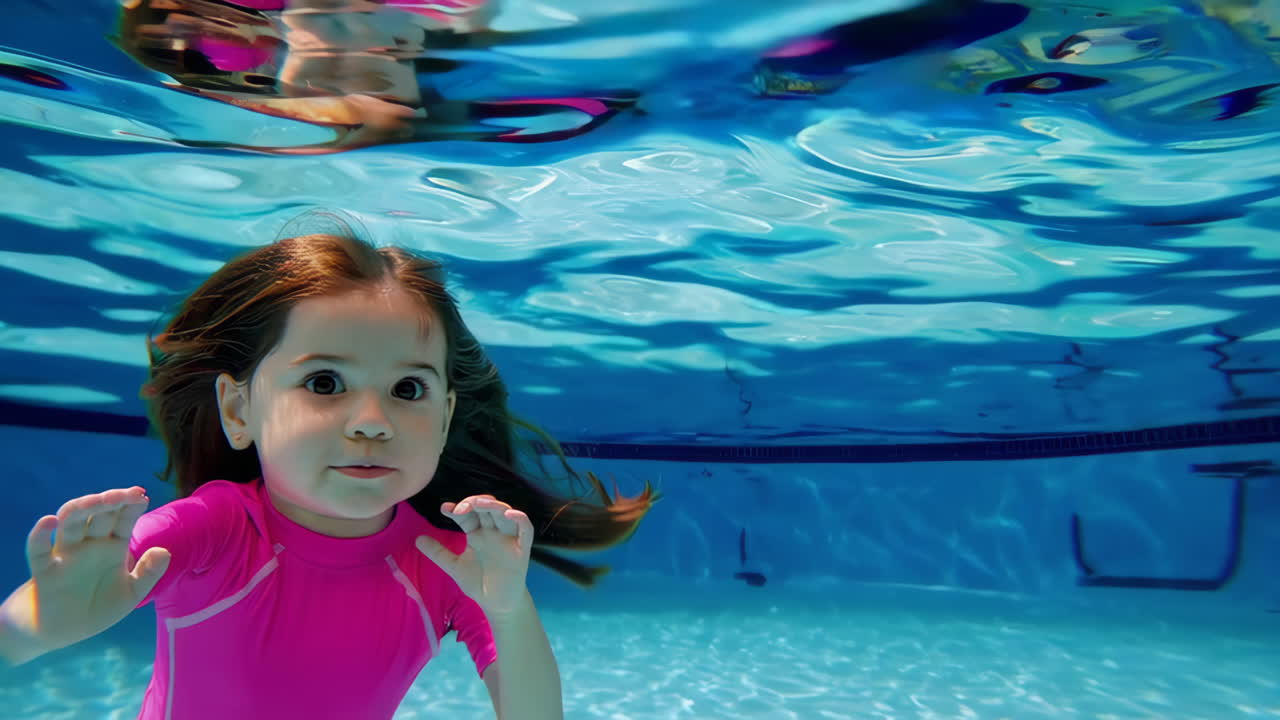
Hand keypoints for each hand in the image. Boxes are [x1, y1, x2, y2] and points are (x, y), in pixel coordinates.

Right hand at [14, 487, 169, 652]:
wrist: (66, 632)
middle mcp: (90, 544)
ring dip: (83, 508)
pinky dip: (40, 534)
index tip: (142, 496)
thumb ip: (149, 573)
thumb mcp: (132, 593)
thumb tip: (164, 551)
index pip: (123, 518)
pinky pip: (38, 549)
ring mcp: (67, 554)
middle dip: (112, 500)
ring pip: (71, 521)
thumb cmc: (100, 607)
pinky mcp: (44, 570)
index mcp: (113, 545)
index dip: (131, 505)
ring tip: (97, 500)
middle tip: (127, 494)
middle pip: (99, 513)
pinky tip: (49, 522)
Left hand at [414, 495, 532, 618]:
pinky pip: (526, 529)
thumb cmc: (479, 583)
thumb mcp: (454, 566)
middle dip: (473, 502)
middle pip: (486, 508)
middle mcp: (493, 532)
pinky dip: (519, 518)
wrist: (497, 605)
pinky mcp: (522, 549)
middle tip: (459, 509)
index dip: (457, 508)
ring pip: (504, 513)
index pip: (468, 515)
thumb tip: (417, 539)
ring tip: (478, 504)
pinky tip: (508, 513)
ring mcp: (508, 538)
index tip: (444, 508)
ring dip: (493, 505)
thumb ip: (438, 553)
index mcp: (478, 534)